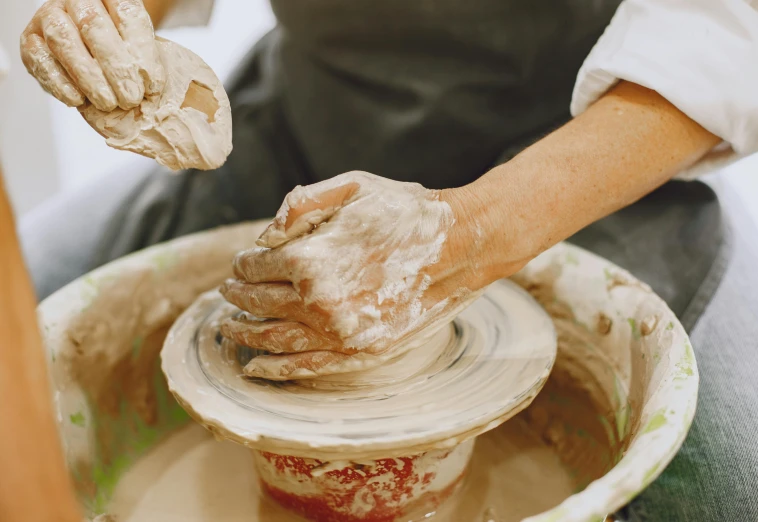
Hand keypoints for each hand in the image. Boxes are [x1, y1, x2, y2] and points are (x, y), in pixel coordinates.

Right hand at [20, 0, 163, 111]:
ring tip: (108, 103)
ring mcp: (49, 16)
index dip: (142, 50)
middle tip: (131, 98)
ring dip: (89, 76)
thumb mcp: (142, 50)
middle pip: (93, 24)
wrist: (92, 53)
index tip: (154, 85)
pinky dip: (59, 82)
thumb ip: (146, 60)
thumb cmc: (123, 51)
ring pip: (64, 40)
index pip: (127, 13)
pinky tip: (78, 100)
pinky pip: (39, 58)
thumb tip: (152, 86)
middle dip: (116, 67)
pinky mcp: (30, 40)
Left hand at [220, 172, 483, 379]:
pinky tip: (255, 368)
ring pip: (275, 341)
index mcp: (312, 258)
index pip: (256, 267)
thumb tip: (263, 237)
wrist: (461, 246)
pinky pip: (307, 367)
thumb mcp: (352, 186)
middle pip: (258, 304)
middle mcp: (320, 302)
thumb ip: (300, 204)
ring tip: (230, 328)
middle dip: (237, 297)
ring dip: (245, 335)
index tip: (244, 262)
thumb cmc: (406, 211)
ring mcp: (341, 333)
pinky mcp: (362, 352)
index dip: (243, 263)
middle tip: (227, 293)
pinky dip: (276, 370)